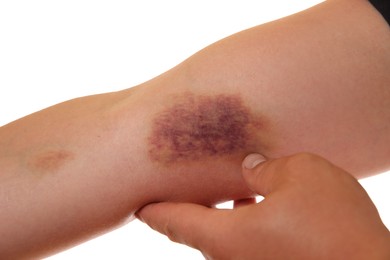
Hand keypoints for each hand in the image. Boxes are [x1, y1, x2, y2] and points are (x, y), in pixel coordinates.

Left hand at [137, 153, 389, 258]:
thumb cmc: (333, 225)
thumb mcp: (298, 175)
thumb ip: (265, 169)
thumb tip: (250, 169)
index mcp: (226, 237)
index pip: (175, 221)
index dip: (154, 211)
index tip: (139, 205)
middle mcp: (233, 259)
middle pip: (197, 231)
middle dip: (189, 207)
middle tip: (183, 184)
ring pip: (224, 238)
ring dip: (222, 213)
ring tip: (227, 189)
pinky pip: (248, 245)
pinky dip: (245, 224)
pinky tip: (261, 206)